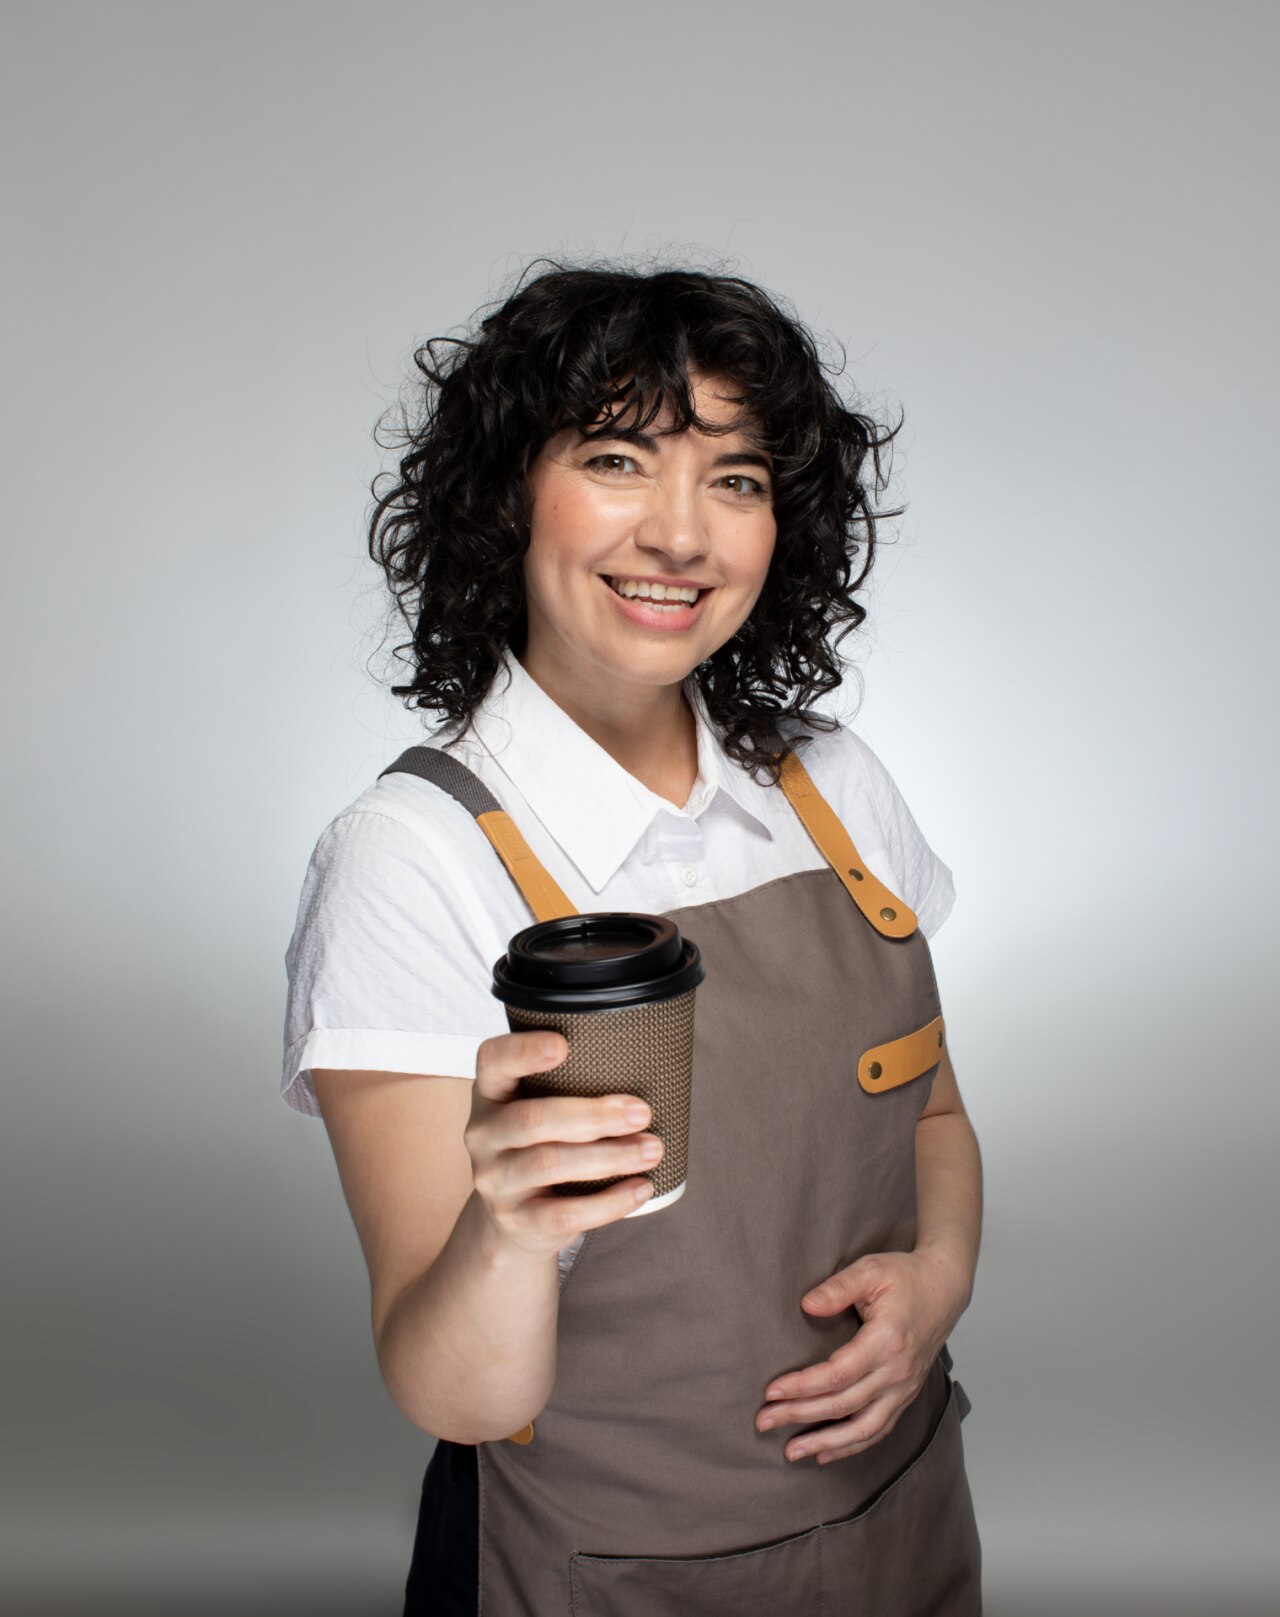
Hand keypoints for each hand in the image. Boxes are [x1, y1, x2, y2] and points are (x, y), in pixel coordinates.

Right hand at [466, 1030, 664, 1257]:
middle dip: (594, 1115)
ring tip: (652, 1150)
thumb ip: (569, 1085)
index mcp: (491, 1093)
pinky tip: (641, 1188)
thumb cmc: (542, 1144)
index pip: (493, 1061)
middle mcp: (483, 1134)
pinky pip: (564, 1214)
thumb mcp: (538, 1106)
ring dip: (609, 1157)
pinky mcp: (516, 1219)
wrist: (516, 1216)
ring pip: (550, 1164)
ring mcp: (494, 1180)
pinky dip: (608, 1203)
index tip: (564, 1045)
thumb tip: (647, 1067)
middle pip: (532, 1119)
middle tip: (642, 1113)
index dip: (524, 1051)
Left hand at [755, 1248, 968, 1464]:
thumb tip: (806, 1305)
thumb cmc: (906, 1277)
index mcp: (886, 1341)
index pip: (838, 1374)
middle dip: (800, 1415)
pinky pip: (878, 1430)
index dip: (802, 1386)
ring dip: (825, 1444)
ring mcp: (903, 1388)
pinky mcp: (905, 1395)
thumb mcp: (870, 1270)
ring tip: (791, 1452)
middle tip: (764, 1421)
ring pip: (863, 1429)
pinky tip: (826, 1453)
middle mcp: (897, 1372)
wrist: (944, 1288)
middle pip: (843, 1405)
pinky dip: (852, 1446)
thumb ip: (837, 1288)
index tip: (772, 1391)